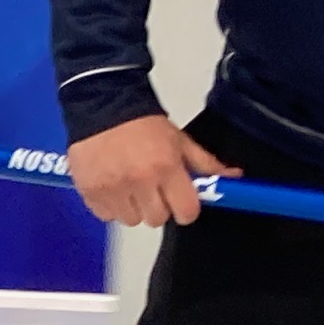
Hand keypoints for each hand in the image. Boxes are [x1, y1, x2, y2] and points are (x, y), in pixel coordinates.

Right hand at [67, 114, 240, 227]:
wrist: (102, 104)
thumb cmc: (141, 122)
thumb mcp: (179, 140)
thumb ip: (204, 163)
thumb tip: (232, 177)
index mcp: (166, 168)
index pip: (186, 212)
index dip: (185, 209)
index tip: (181, 201)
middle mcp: (140, 181)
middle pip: (157, 220)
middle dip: (158, 207)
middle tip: (153, 188)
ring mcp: (113, 189)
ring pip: (131, 220)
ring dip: (133, 208)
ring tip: (130, 185)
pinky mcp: (91, 193)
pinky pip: (107, 216)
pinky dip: (111, 206)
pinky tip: (112, 185)